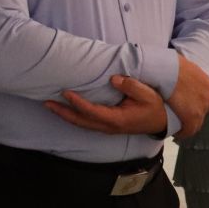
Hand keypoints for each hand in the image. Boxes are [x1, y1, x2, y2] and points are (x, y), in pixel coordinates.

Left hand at [44, 74, 169, 135]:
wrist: (162, 122)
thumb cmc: (155, 107)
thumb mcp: (147, 94)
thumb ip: (131, 86)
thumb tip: (114, 79)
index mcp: (117, 120)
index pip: (92, 112)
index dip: (77, 103)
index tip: (66, 92)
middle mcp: (109, 127)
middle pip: (81, 121)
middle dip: (62, 113)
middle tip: (46, 103)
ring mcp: (107, 128)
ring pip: (81, 124)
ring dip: (65, 115)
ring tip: (50, 106)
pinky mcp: (107, 126)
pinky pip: (86, 123)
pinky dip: (74, 117)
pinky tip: (65, 111)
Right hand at [168, 55, 208, 138]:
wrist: (166, 70)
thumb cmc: (168, 64)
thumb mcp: (182, 65)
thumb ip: (184, 72)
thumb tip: (176, 70)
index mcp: (207, 84)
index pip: (204, 98)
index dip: (194, 103)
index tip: (185, 106)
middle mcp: (208, 96)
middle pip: (203, 111)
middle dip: (192, 114)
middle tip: (180, 117)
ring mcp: (201, 107)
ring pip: (197, 123)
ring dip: (187, 125)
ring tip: (177, 127)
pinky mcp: (192, 116)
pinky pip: (189, 130)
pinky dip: (183, 132)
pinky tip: (175, 133)